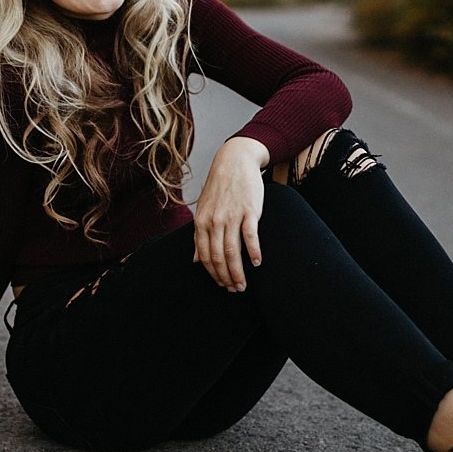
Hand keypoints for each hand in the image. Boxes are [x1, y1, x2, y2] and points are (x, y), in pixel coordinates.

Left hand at [193, 136, 270, 291]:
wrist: (234, 161)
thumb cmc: (219, 188)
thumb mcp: (204, 210)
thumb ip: (200, 235)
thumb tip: (195, 260)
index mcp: (201, 223)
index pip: (205, 256)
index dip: (213, 274)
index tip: (222, 285)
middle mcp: (214, 221)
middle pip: (218, 258)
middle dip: (226, 278)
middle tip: (235, 290)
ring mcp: (231, 216)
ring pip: (233, 251)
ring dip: (238, 272)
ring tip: (243, 284)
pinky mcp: (249, 211)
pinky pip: (250, 236)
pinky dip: (253, 252)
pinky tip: (257, 263)